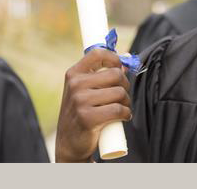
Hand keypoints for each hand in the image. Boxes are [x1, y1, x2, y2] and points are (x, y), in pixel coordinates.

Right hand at [55, 48, 131, 162]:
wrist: (69, 143)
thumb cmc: (81, 113)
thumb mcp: (83, 90)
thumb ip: (101, 74)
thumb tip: (126, 60)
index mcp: (74, 74)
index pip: (98, 53)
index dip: (114, 58)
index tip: (120, 68)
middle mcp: (75, 85)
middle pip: (116, 74)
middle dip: (125, 85)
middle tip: (122, 96)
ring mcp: (80, 101)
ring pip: (119, 93)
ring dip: (127, 101)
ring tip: (122, 108)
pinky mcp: (88, 118)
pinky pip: (118, 110)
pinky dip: (126, 113)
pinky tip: (124, 116)